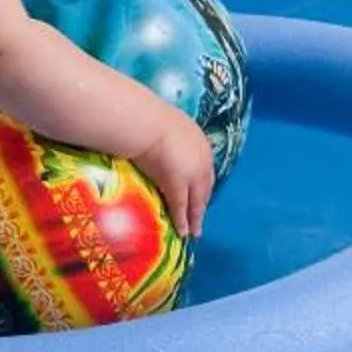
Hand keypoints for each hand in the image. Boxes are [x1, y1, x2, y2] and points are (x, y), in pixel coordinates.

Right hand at [133, 104, 213, 241]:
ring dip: (196, 217)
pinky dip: (183, 220)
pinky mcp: (177, 185)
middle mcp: (202, 160)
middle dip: (203, 204)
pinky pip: (181, 206)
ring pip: (197, 201)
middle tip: (200, 218)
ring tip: (195, 231)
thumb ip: (168, 136)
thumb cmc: (149, 119)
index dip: (203, 184)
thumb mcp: (166, 125)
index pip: (205, 169)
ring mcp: (192, 174)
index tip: (201, 195)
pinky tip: (183, 232)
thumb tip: (157, 140)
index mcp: (200, 143)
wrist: (145, 123)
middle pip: (205, 187)